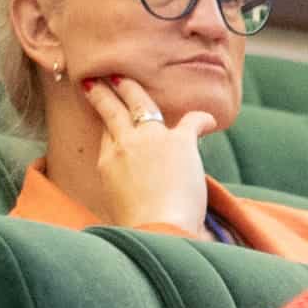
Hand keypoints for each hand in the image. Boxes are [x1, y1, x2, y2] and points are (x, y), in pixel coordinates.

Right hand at [58, 75, 212, 231]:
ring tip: (124, 79)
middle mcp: (124, 144)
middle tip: (98, 80)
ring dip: (132, 88)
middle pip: (111, 109)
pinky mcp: (179, 142)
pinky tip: (209, 120)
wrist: (156, 229)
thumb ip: (120, 185)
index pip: (106, 132)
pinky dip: (202, 119)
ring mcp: (150, 139)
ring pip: (139, 103)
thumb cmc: (140, 225)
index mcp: (107, 161)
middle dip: (103, 93)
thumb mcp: (116, 202)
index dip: (107, 122)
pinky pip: (192, 120)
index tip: (105, 113)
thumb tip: (129, 187)